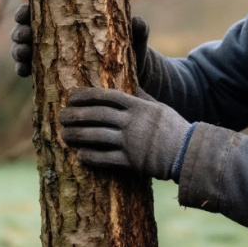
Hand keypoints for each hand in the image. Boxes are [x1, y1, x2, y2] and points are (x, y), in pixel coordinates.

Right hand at [9, 3, 150, 77]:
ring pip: (24, 48)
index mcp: (69, 17)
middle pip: (27, 28)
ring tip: (24, 56)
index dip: (26, 11)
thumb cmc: (129, 50)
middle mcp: (55, 32)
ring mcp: (50, 53)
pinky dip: (23, 70)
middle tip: (24, 37)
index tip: (25, 15)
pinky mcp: (50, 72)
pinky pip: (30, 70)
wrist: (129, 76)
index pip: (40, 8)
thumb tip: (137, 22)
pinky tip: (24, 73)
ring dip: (19, 51)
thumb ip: (137, 31)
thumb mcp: (133, 39)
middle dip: (20, 32)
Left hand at [60, 87, 190, 180]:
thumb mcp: (159, 107)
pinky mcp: (131, 162)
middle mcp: (132, 122)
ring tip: (64, 134)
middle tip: (60, 115)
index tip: (71, 96)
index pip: (106, 97)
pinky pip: (105, 158)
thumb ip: (143, 97)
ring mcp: (130, 142)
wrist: (187, 153)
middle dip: (75, 114)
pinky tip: (79, 155)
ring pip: (96, 136)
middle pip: (97, 115)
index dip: (86, 95)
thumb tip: (131, 85)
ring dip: (77, 135)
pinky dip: (90, 156)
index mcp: (138, 106)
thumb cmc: (174, 128)